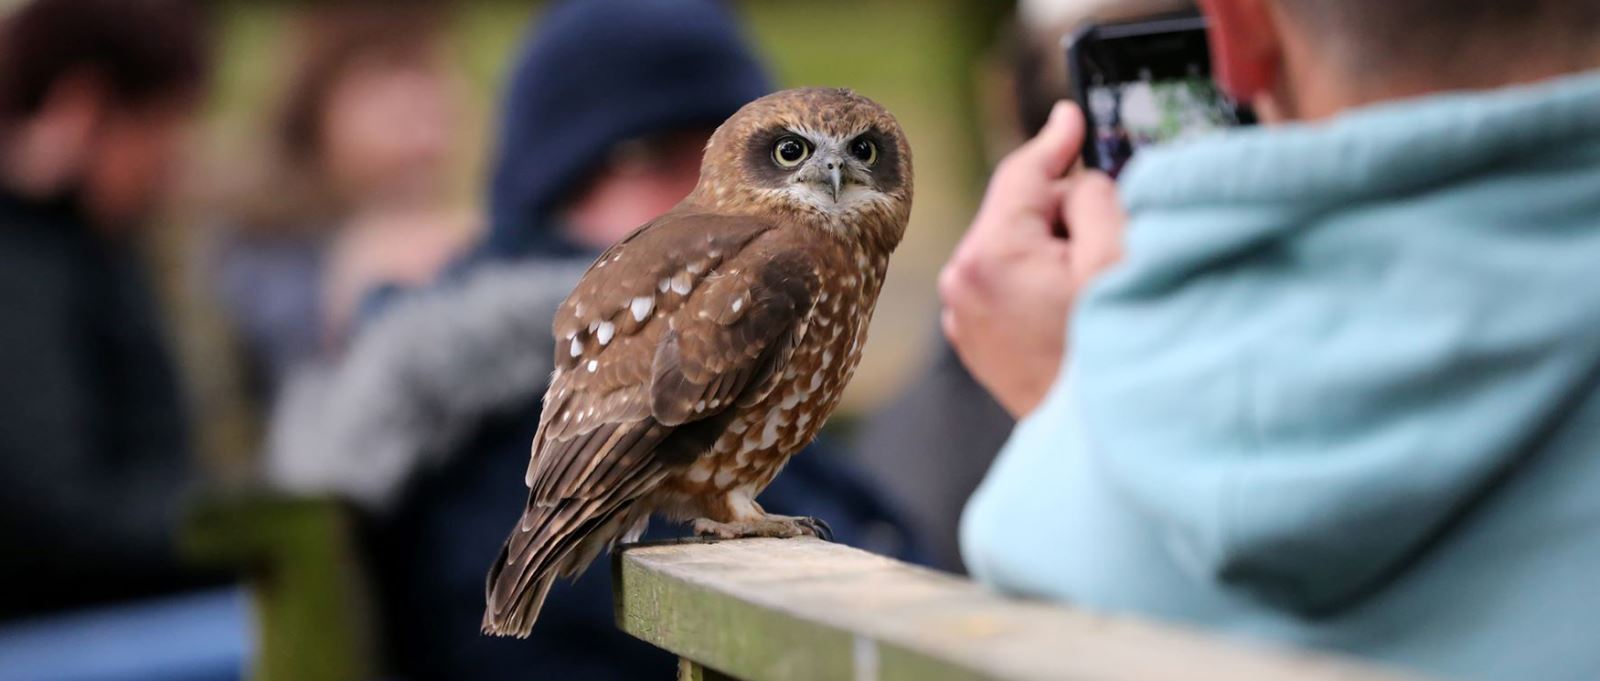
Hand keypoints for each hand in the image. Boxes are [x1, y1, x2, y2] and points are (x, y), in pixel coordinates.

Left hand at [938, 102, 1125, 417]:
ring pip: (1014, 248)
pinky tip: (1069, 312)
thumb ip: (1092, 198)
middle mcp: (960, 281)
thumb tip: (1076, 180)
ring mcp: (961, 314)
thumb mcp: (1114, 259)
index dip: (1055, 140)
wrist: (1086, 438)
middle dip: (1062, 213)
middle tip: (1106, 247)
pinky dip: (1037, 281)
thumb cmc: (1107, 354)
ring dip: (1052, 250)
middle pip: (1019, 211)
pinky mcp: (972, 339)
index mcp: (988, 255)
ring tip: (1089, 292)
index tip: (1072, 116)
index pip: (1022, 174)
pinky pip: (1007, 284)